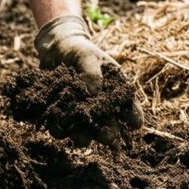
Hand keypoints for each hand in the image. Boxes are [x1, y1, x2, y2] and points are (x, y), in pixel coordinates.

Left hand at [34, 15, 143, 143]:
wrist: (54, 51)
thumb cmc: (77, 51)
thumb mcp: (86, 55)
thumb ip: (91, 71)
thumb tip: (93, 91)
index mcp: (115, 91)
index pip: (129, 107)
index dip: (133, 116)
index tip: (135, 123)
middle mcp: (101, 106)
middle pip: (108, 125)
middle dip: (109, 133)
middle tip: (108, 137)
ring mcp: (82, 114)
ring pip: (86, 131)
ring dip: (83, 136)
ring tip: (81, 138)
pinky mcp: (63, 116)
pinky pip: (62, 128)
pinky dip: (59, 129)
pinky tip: (55, 126)